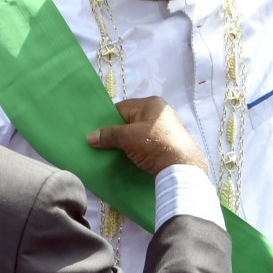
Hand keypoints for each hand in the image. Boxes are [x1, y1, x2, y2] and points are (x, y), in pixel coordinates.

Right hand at [87, 96, 208, 176]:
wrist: (181, 168)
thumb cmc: (155, 145)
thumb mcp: (128, 137)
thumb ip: (109, 135)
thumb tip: (90, 137)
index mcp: (151, 104)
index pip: (122, 108)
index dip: (108, 120)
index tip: (95, 132)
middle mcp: (160, 113)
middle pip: (130, 121)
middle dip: (116, 133)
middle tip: (101, 144)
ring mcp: (165, 128)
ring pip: (137, 134)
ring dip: (126, 143)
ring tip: (112, 153)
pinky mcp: (168, 143)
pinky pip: (146, 143)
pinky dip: (137, 149)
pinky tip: (128, 158)